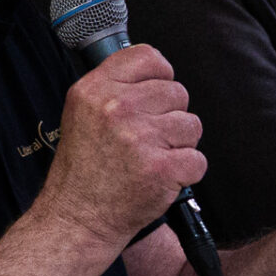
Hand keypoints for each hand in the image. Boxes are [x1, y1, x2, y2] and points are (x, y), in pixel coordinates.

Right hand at [36, 45, 205, 247]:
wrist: (77, 219)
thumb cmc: (85, 169)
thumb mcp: (83, 113)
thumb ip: (115, 87)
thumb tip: (157, 70)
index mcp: (95, 89)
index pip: (148, 57)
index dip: (160, 76)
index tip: (155, 95)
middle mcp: (116, 108)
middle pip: (177, 92)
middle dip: (170, 117)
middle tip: (146, 141)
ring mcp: (140, 137)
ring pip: (191, 125)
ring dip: (179, 145)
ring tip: (151, 160)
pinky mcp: (161, 167)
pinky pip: (197, 159)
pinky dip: (186, 173)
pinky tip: (160, 178)